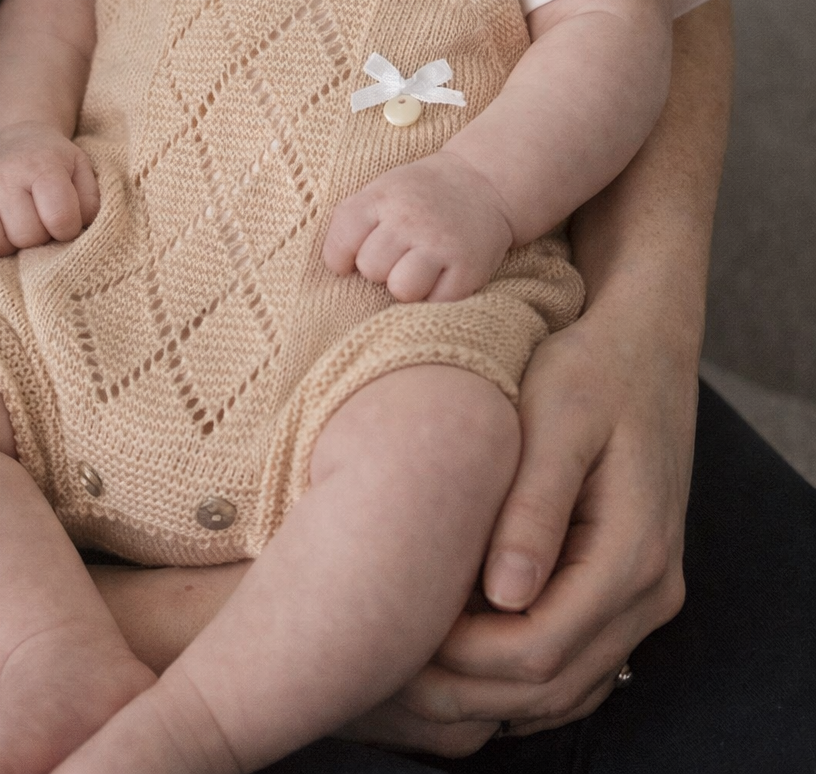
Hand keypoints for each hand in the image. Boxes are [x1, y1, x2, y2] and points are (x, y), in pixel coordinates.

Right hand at [0, 122, 99, 256]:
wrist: (9, 138)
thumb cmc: (51, 162)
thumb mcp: (80, 170)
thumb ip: (89, 202)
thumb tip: (80, 233)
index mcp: (40, 164)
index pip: (59, 218)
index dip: (67, 230)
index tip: (65, 223)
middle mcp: (2, 175)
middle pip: (24, 235)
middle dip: (38, 239)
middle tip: (40, 225)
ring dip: (7, 248)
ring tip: (16, 233)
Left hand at [322, 150, 512, 301]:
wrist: (482, 181)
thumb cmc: (419, 194)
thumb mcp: (381, 190)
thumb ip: (353, 221)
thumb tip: (335, 269)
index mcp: (381, 198)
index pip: (341, 243)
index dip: (341, 258)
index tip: (352, 258)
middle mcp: (410, 219)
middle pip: (371, 269)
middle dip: (381, 269)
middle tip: (399, 255)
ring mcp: (441, 243)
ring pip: (402, 289)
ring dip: (407, 286)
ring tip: (418, 269)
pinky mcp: (468, 268)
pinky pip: (437, 303)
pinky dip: (437, 296)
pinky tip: (442, 275)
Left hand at [339, 302, 694, 752]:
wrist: (644, 344)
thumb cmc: (590, 368)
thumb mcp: (556, 416)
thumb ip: (534, 504)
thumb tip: (504, 594)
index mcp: (634, 551)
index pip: (541, 648)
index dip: (463, 658)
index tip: (397, 635)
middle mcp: (653, 591)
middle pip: (552, 686)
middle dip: (464, 689)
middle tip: (384, 667)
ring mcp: (648, 597)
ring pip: (566, 689)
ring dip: (488, 693)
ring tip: (409, 666)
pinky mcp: (630, 590)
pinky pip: (577, 665)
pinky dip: (518, 677)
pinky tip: (456, 652)